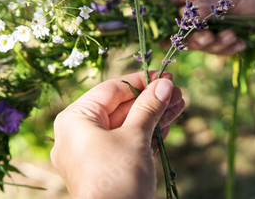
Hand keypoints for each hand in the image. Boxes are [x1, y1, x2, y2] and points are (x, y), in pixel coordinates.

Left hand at [51, 71, 184, 198]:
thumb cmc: (118, 177)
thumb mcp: (135, 137)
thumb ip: (149, 107)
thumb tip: (164, 85)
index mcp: (75, 119)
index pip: (111, 89)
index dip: (141, 81)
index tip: (166, 76)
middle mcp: (77, 133)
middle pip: (119, 107)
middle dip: (150, 100)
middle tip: (177, 92)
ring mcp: (89, 152)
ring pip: (124, 125)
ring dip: (152, 115)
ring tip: (180, 104)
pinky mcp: (102, 168)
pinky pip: (123, 143)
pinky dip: (144, 134)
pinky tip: (167, 123)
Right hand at [169, 0, 254, 54]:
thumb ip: (207, 4)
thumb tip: (185, 18)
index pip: (170, 5)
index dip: (168, 21)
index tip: (173, 35)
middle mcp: (196, 7)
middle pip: (182, 30)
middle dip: (196, 38)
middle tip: (210, 38)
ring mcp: (208, 23)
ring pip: (199, 43)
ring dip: (215, 44)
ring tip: (234, 38)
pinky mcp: (221, 35)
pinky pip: (216, 49)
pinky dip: (227, 49)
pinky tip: (241, 43)